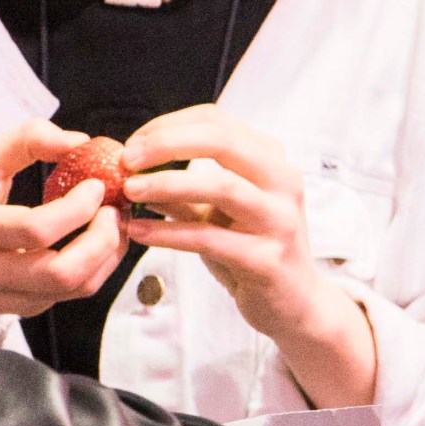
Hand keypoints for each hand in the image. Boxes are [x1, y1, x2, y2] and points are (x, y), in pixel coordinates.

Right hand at [0, 119, 125, 320]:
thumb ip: (27, 140)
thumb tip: (81, 141)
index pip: (35, 229)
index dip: (77, 209)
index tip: (96, 186)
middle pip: (60, 271)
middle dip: (102, 240)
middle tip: (115, 210)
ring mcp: (2, 297)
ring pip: (71, 289)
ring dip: (106, 256)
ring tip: (114, 225)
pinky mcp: (18, 311)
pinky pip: (67, 297)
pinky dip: (94, 270)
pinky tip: (97, 244)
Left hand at [121, 106, 376, 408]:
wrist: (297, 304)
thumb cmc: (254, 251)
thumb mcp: (216, 214)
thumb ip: (180, 193)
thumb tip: (132, 173)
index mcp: (270, 161)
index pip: (216, 121)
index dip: (169, 126)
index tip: (134, 144)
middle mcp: (282, 182)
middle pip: (222, 141)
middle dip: (168, 144)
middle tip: (127, 159)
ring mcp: (278, 220)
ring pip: (221, 186)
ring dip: (168, 183)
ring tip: (131, 190)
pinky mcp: (268, 259)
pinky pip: (211, 239)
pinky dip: (170, 232)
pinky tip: (140, 231)